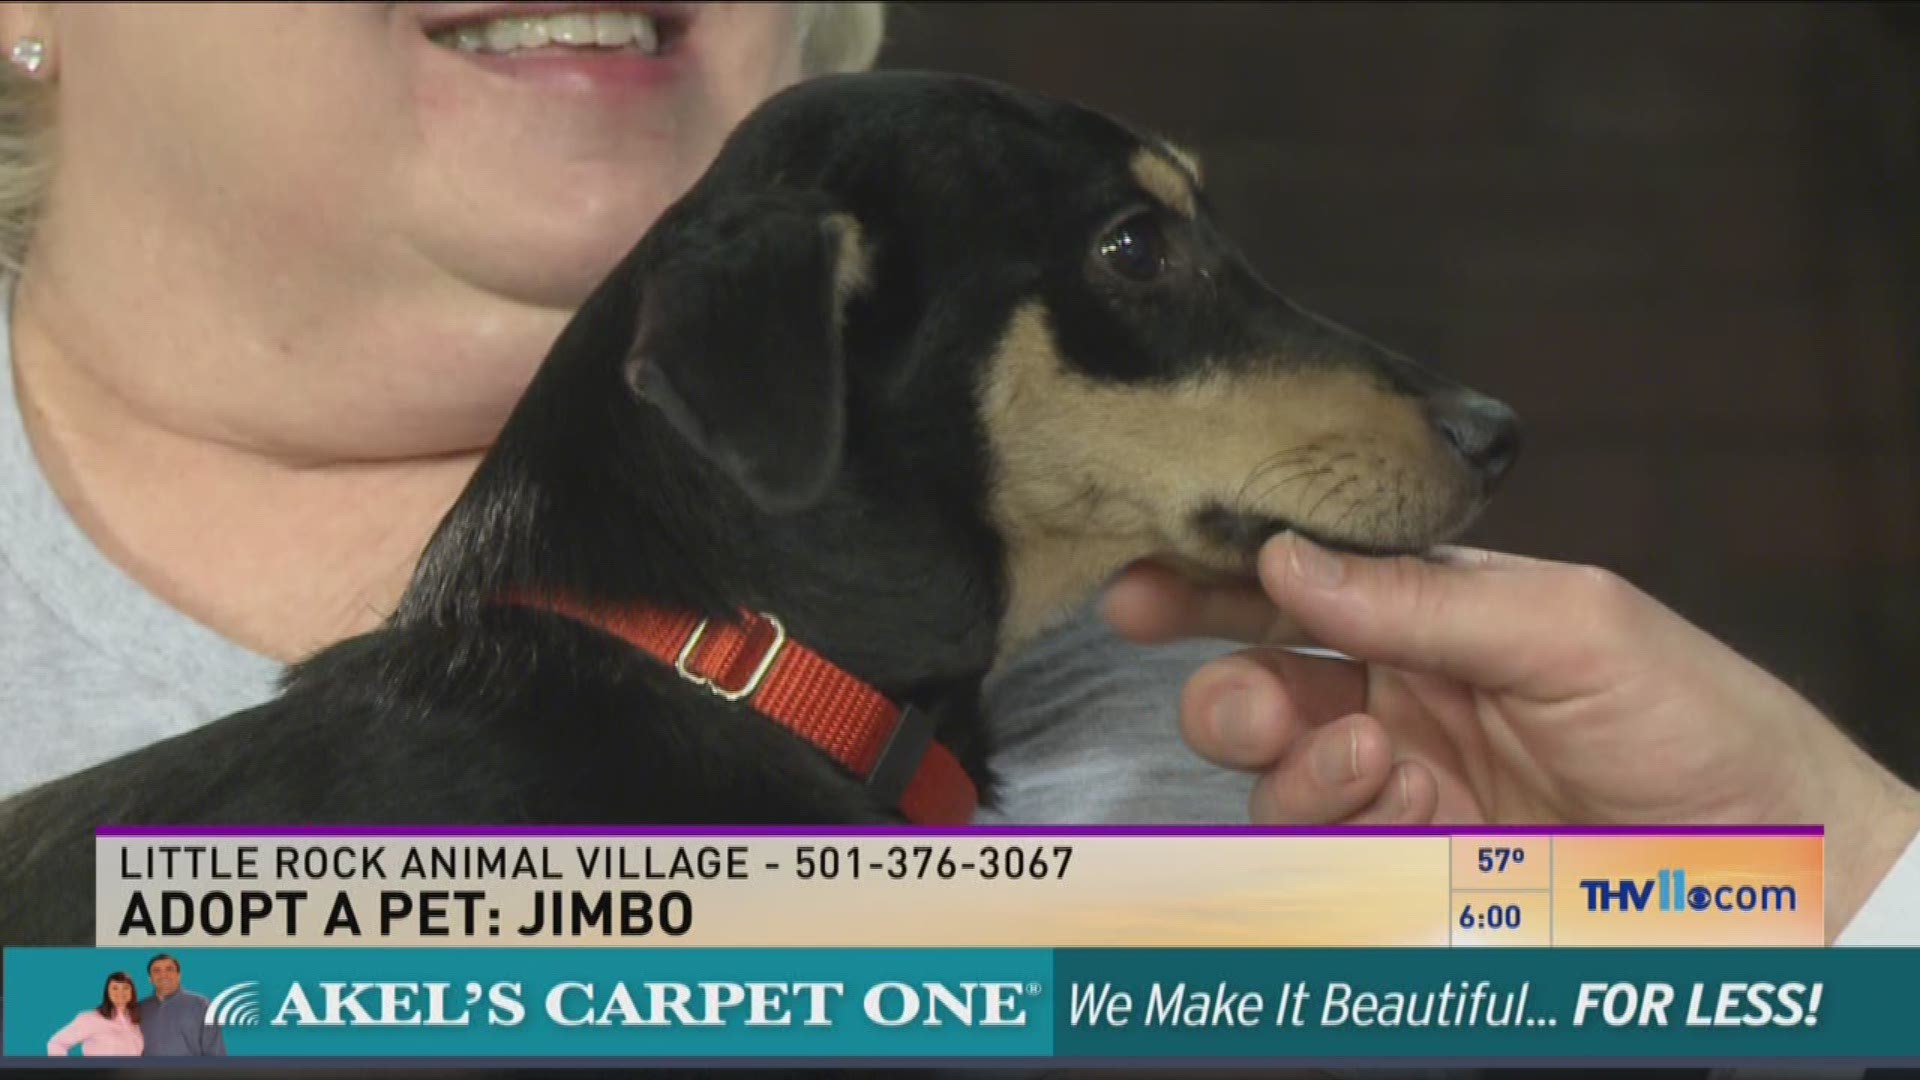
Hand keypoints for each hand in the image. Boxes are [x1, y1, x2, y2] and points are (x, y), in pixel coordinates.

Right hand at [1102, 534, 1919, 940]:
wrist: (1773, 863)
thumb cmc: (1697, 719)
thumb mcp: (1568, 623)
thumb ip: (1420, 596)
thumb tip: (1286, 554)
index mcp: (1436, 619)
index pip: (1302, 588)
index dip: (1214, 580)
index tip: (1144, 581)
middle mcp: (1401, 701)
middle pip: (1259, 684)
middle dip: (1223, 682)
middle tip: (1241, 694)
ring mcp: (1399, 790)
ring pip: (1270, 776)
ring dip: (1286, 759)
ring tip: (1362, 752)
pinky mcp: (1406, 869)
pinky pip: (1313, 849)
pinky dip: (1317, 818)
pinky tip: (1377, 792)